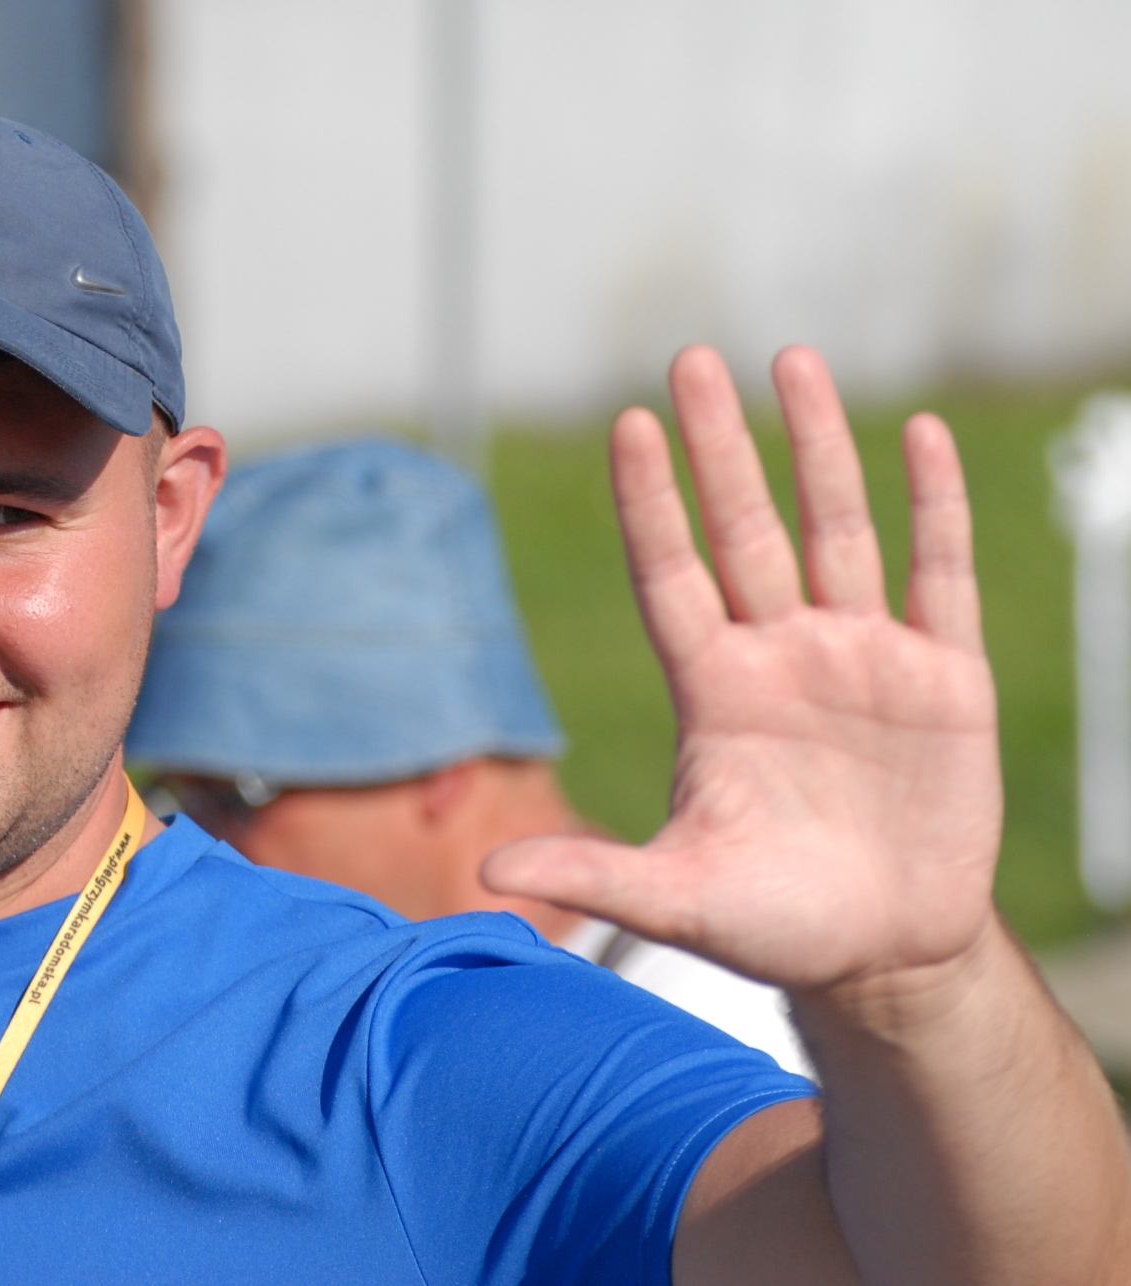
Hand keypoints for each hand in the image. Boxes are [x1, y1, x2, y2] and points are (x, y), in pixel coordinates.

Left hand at [483, 346, 1002, 993]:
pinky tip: (918, 436)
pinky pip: (938, 576)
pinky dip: (933, 507)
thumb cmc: (775, 925)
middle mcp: (780, 656)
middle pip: (743, 529)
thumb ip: (594, 873)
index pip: (671, 574)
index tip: (627, 425)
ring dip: (818, 447)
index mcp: (713, 692)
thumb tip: (482, 875)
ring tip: (790, 362)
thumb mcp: (680, 900)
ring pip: (835, 528)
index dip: (652, 502)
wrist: (886, 957)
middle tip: (690, 359)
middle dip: (720, 447)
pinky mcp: (943, 679)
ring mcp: (861, 658)